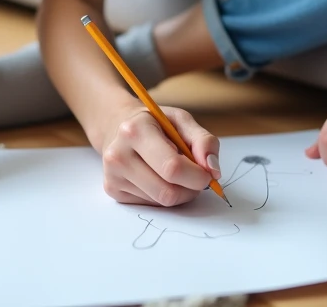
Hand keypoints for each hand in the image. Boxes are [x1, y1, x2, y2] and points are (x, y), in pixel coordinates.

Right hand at [99, 101, 221, 206]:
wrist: (117, 126)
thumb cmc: (154, 123)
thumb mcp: (181, 120)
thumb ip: (204, 141)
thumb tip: (213, 170)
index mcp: (135, 131)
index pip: (172, 167)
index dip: (197, 176)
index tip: (208, 174)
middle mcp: (118, 155)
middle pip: (167, 192)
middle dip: (190, 189)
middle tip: (196, 177)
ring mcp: (112, 176)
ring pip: (161, 202)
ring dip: (179, 193)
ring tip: (176, 175)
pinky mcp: (113, 191)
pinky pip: (151, 205)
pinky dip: (163, 195)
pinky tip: (158, 178)